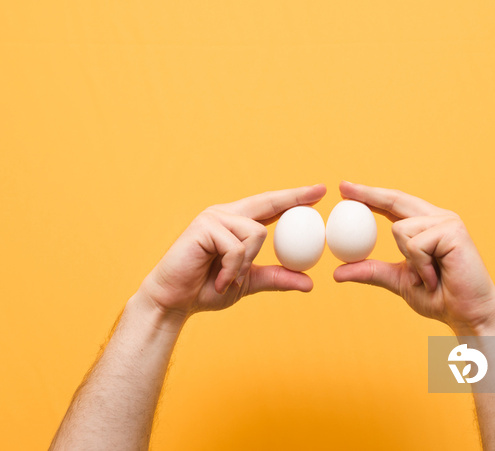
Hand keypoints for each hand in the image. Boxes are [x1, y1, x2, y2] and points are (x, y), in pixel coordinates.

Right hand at [136, 184, 326, 319]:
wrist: (174, 300)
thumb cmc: (206, 289)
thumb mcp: (248, 282)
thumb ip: (276, 278)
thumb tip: (310, 283)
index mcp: (235, 224)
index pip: (270, 207)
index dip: (294, 198)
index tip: (319, 193)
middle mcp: (225, 215)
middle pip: (267, 202)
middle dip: (295, 197)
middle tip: (321, 193)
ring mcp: (213, 217)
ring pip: (257, 233)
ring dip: (247, 263)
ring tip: (229, 278)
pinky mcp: (204, 227)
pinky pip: (237, 246)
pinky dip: (233, 268)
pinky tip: (220, 279)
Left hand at [333, 181, 494, 334]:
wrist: (467, 314)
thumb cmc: (439, 297)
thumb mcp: (398, 280)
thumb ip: (371, 271)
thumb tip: (336, 272)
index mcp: (426, 225)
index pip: (393, 204)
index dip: (369, 195)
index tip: (344, 188)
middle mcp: (438, 218)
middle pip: (396, 199)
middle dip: (368, 193)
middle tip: (342, 187)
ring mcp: (447, 222)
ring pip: (400, 229)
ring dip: (408, 260)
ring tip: (427, 276)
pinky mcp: (453, 231)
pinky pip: (415, 244)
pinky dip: (419, 265)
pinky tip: (435, 277)